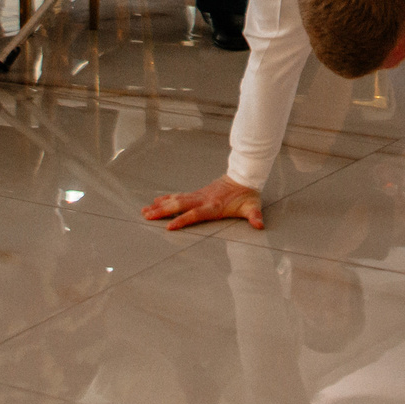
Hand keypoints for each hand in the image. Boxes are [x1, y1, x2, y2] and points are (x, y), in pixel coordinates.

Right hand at [141, 176, 263, 230]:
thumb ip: (254, 216)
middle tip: (147, 216)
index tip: (169, 227)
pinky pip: (178, 196)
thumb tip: (260, 225)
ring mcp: (198, 195)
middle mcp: (203, 199)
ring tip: (144, 210)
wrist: (244, 176)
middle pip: (179, 205)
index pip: (195, 214)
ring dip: (160, 205)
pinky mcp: (197, 193)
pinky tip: (156, 201)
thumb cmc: (247, 195)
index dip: (183, 220)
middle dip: (162, 211)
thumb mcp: (252, 206)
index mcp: (214, 206)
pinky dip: (166, 198)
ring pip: (176, 199)